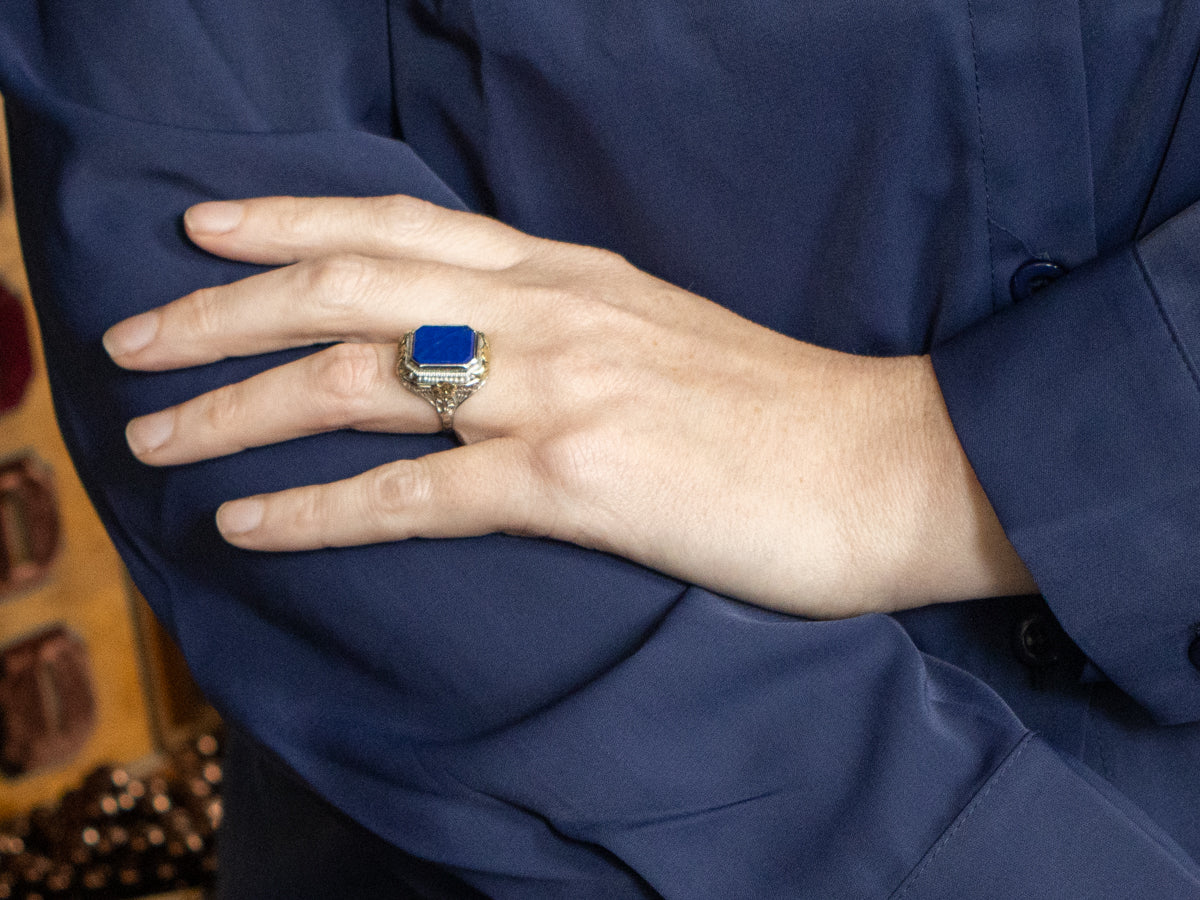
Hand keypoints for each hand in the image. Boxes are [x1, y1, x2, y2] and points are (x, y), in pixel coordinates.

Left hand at [103, 195, 1033, 617]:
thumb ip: (567, 323)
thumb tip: (485, 344)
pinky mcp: (578, 482)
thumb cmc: (781, 408)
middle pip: (350, 288)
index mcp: (569, 274)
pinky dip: (319, 509)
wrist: (889, 462)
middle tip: (134, 336)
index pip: (400, 227)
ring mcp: (559, 391)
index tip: (206, 231)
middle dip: (225, 309)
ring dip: (239, 406)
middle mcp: (549, 314)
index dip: (291, 220)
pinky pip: (416, 493)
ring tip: (155, 435)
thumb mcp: (660, 331)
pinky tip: (248, 524)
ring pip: (359, 380)